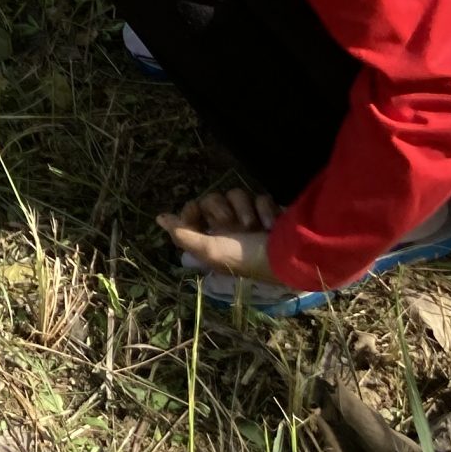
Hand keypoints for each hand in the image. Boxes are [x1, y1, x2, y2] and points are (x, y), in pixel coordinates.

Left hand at [157, 187, 280, 280]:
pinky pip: (257, 196)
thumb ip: (184, 235)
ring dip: (246, 210)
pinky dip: (264, 210)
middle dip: (223, 211)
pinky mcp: (267, 211)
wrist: (291, 255)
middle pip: (212, 199)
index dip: (191, 210)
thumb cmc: (247, 257)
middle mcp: (227, 229)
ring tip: (256, 228)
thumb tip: (159, 219)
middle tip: (234, 226)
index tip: (196, 212)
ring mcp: (248, 219)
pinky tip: (271, 224)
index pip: (191, 212)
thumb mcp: (211, 250)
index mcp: (211, 240)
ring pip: (235, 194)